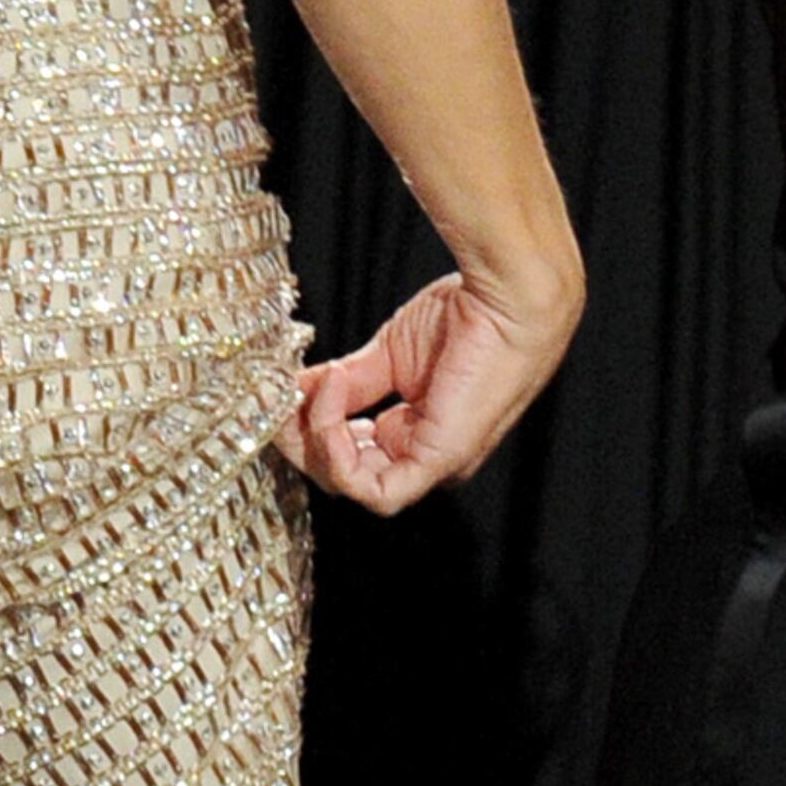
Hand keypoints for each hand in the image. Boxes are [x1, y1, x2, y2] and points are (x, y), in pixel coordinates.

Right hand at [288, 262, 581, 509]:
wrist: (508, 296)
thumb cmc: (468, 317)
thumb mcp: (391, 353)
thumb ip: (347, 381)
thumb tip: (296, 390)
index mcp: (418, 434)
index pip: (352, 455)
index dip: (311, 431)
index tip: (286, 397)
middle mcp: (425, 457)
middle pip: (345, 474)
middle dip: (302, 440)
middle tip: (277, 403)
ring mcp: (435, 464)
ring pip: (354, 485)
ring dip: (315, 443)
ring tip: (304, 394)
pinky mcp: (439, 461)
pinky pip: (374, 488)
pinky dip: (338, 447)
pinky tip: (331, 395)